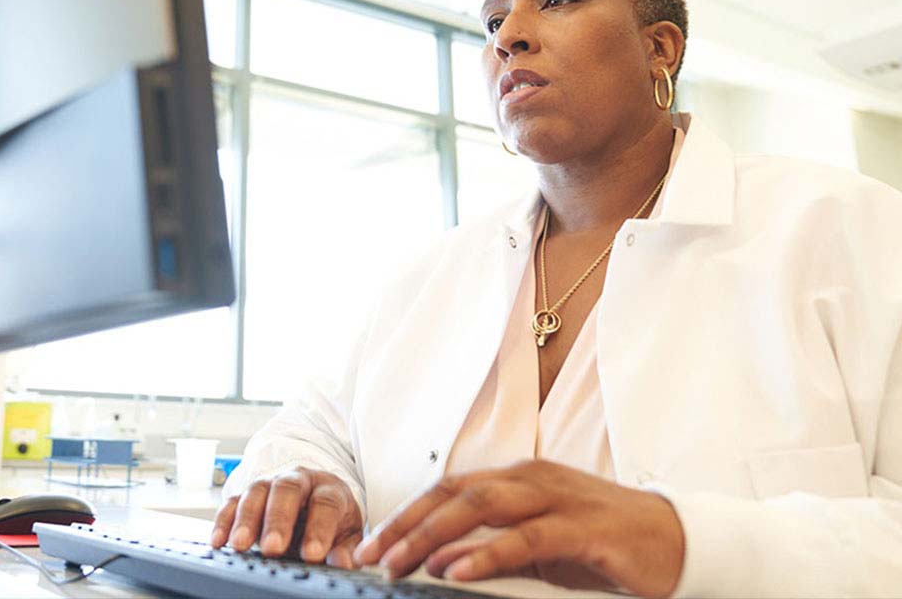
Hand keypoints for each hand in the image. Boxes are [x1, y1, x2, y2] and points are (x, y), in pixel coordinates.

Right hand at [211, 467, 363, 568]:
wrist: (316, 503)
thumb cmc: (332, 520)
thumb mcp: (346, 535)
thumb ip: (346, 549)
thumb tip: (344, 563)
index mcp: (329, 488)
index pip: (326, 503)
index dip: (319, 528)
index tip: (312, 553)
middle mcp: (299, 480)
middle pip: (288, 489)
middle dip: (278, 519)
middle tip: (273, 548)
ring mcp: (271, 484)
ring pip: (257, 491)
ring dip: (247, 518)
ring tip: (241, 544)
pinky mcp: (248, 495)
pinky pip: (233, 501)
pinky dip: (224, 519)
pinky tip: (219, 539)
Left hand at [352, 460, 684, 598]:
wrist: (675, 541)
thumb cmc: (602, 542)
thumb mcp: (540, 546)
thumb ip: (495, 548)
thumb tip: (441, 562)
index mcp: (519, 478)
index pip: (450, 489)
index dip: (408, 513)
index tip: (373, 543)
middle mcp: (533, 479)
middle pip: (457, 493)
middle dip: (408, 523)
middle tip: (373, 554)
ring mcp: (558, 498)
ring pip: (483, 506)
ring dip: (435, 535)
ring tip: (401, 562)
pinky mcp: (582, 527)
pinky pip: (527, 538)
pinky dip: (487, 553)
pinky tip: (458, 570)